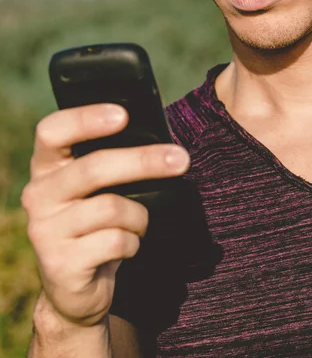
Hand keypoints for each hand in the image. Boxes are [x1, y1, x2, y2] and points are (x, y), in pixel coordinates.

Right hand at [21, 104, 189, 327]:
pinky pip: (116, 242)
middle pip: (93, 168)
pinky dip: (134, 243)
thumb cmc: (95, 223)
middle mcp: (39, 194)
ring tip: (137, 225)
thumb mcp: (95, 189)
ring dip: (139, 216)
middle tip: (182, 159)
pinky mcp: (60, 264)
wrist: (75, 287)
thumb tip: (161, 144)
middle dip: (143, 161)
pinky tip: (126, 248)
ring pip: (112, 208)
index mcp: (47, 167)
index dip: (85, 119)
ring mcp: (45, 230)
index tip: (123, 114)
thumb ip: (109, 163)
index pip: (52, 131)